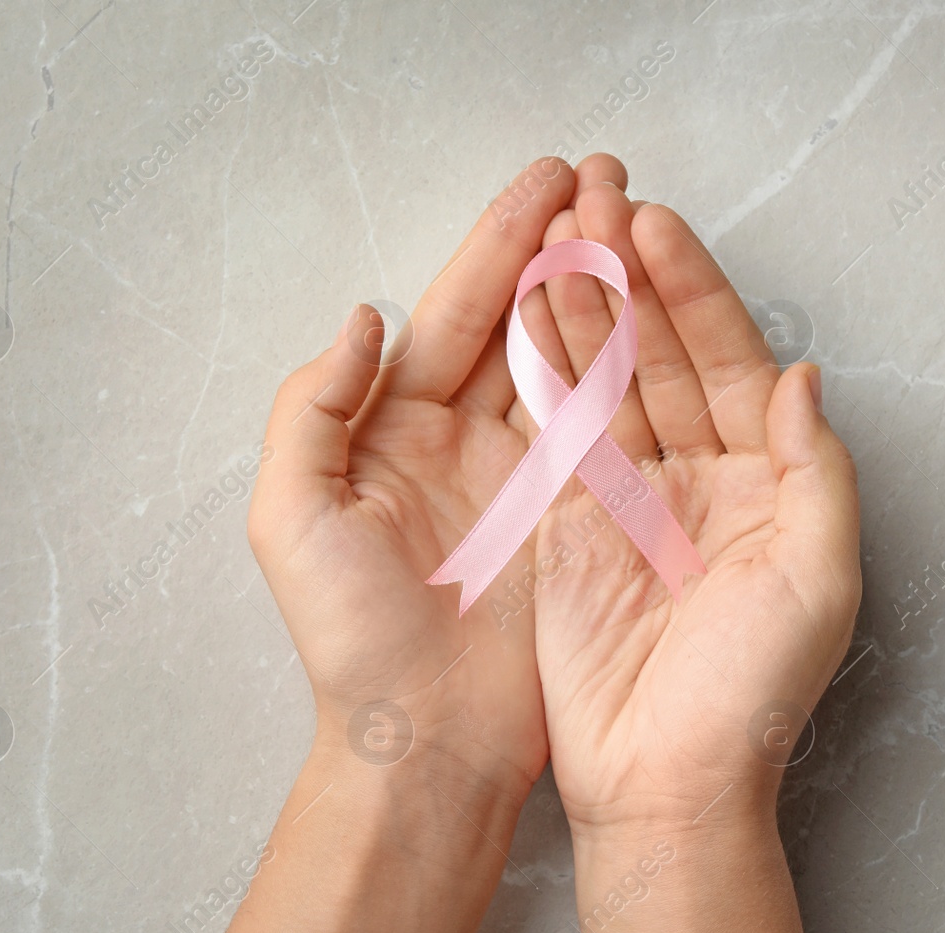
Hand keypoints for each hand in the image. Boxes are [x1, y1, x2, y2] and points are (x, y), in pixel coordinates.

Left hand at [247, 157, 580, 795]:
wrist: (424, 740)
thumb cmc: (350, 639)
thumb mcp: (292, 520)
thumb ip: (313, 409)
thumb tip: (364, 317)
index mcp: (389, 429)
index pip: (450, 314)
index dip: (496, 246)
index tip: (548, 184)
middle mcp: (457, 439)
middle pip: (514, 321)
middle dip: (557, 247)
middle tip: (606, 180)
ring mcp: (519, 475)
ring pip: (564, 361)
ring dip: (597, 292)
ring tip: (636, 224)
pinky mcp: (568, 515)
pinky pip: (599, 427)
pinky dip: (624, 369)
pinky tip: (652, 318)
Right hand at [520, 177, 861, 833]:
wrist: (664, 783)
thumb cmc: (753, 695)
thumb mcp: (818, 578)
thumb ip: (817, 471)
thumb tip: (804, 374)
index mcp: (767, 482)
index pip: (731, 360)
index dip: (693, 292)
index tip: (654, 227)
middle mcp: (699, 478)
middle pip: (663, 355)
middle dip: (628, 277)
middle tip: (591, 203)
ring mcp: (630, 499)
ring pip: (605, 382)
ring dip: (580, 309)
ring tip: (552, 239)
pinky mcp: (570, 526)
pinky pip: (556, 435)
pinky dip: (540, 375)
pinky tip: (524, 316)